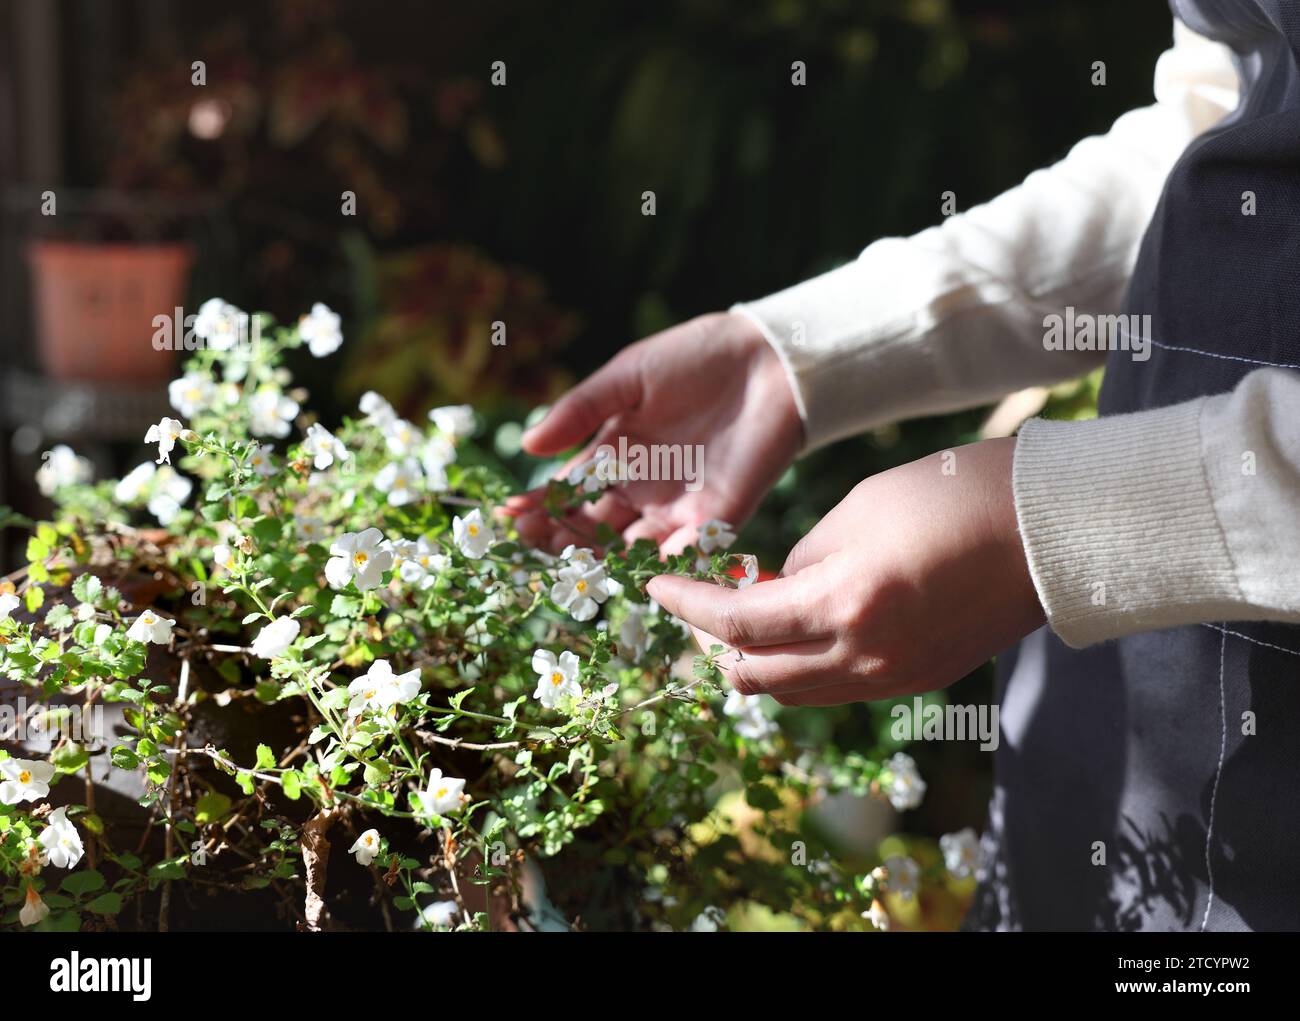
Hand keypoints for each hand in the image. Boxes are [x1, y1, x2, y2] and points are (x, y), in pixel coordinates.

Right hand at [504, 312, 802, 552]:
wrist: (768, 357)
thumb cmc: (696, 357)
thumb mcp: (628, 375)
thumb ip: (582, 409)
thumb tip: (529, 444)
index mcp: (615, 454)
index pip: (567, 491)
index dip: (538, 505)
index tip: (508, 514)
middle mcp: (641, 489)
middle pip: (591, 527)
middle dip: (557, 536)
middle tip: (528, 538)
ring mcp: (678, 507)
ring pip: (628, 546)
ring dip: (597, 555)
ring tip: (567, 556)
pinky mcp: (718, 516)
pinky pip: (685, 552)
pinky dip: (661, 565)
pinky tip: (632, 571)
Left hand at [646, 438, 1044, 705]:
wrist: (1051, 528)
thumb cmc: (952, 495)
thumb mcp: (857, 510)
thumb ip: (803, 558)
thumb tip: (776, 589)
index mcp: (842, 604)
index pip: (735, 622)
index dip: (686, 607)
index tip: (655, 587)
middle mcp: (864, 657)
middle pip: (757, 676)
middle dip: (714, 643)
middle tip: (699, 604)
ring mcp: (895, 677)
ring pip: (798, 692)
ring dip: (759, 661)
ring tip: (747, 616)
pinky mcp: (920, 680)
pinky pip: (840, 687)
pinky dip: (806, 665)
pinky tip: (802, 627)